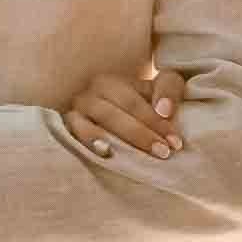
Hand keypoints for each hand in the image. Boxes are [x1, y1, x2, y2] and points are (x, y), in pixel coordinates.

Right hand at [65, 65, 187, 160]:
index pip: (135, 102)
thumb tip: (164, 110)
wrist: (107, 122)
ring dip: (119, 140)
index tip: (176, 142)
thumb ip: (168, 90)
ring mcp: (75, 112)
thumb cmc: (136, 109)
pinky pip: (75, 135)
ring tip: (137, 158)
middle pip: (116, 113)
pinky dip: (90, 142)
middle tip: (164, 152)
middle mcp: (89, 95)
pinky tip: (105, 153)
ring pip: (96, 124)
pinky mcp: (65, 129)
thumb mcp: (155, 92)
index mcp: (111, 83)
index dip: (156, 121)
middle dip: (142, 134)